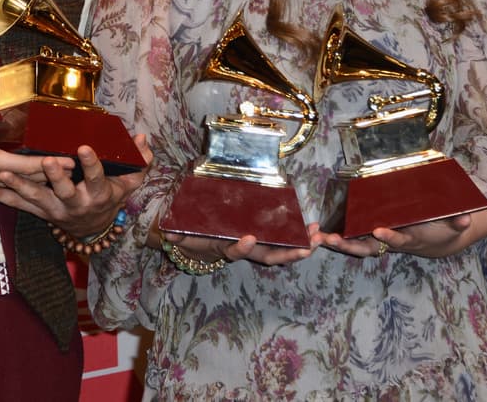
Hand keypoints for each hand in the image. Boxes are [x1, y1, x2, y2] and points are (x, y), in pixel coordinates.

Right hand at [0, 105, 72, 191]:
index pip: (21, 165)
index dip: (47, 165)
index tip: (70, 165)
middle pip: (21, 177)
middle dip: (47, 175)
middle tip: (72, 173)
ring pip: (9, 181)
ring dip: (30, 179)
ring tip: (51, 177)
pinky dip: (9, 180)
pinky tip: (10, 179)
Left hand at [0, 134, 152, 238]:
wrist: (94, 230)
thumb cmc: (111, 197)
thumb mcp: (129, 182)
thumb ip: (139, 161)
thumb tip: (142, 138)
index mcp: (97, 193)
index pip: (96, 177)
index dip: (90, 165)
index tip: (84, 148)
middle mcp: (74, 203)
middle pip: (64, 190)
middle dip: (54, 176)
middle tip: (45, 161)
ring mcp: (54, 210)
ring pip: (35, 198)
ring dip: (18, 186)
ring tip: (2, 172)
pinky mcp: (38, 212)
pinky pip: (17, 205)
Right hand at [161, 223, 324, 267]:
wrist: (201, 241)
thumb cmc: (195, 236)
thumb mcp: (186, 237)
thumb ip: (179, 235)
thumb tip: (166, 232)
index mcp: (226, 248)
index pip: (234, 251)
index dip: (241, 248)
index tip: (248, 239)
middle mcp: (246, 250)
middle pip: (270, 256)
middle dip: (290, 253)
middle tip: (308, 246)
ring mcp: (258, 246)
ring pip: (283, 251)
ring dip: (303, 246)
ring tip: (319, 236)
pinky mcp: (265, 239)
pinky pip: (285, 241)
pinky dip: (301, 238)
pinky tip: (315, 230)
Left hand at [321, 207, 486, 259]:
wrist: (437, 242)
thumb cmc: (443, 229)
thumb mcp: (453, 226)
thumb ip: (458, 221)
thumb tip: (467, 218)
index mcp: (411, 239)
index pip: (399, 239)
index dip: (390, 237)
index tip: (378, 230)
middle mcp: (392, 242)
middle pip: (368, 248)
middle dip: (350, 246)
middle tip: (331, 240)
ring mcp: (381, 241)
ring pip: (356, 245)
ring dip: (337, 243)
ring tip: (318, 237)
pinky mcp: (374, 236)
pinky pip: (353, 238)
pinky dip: (337, 237)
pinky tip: (319, 231)